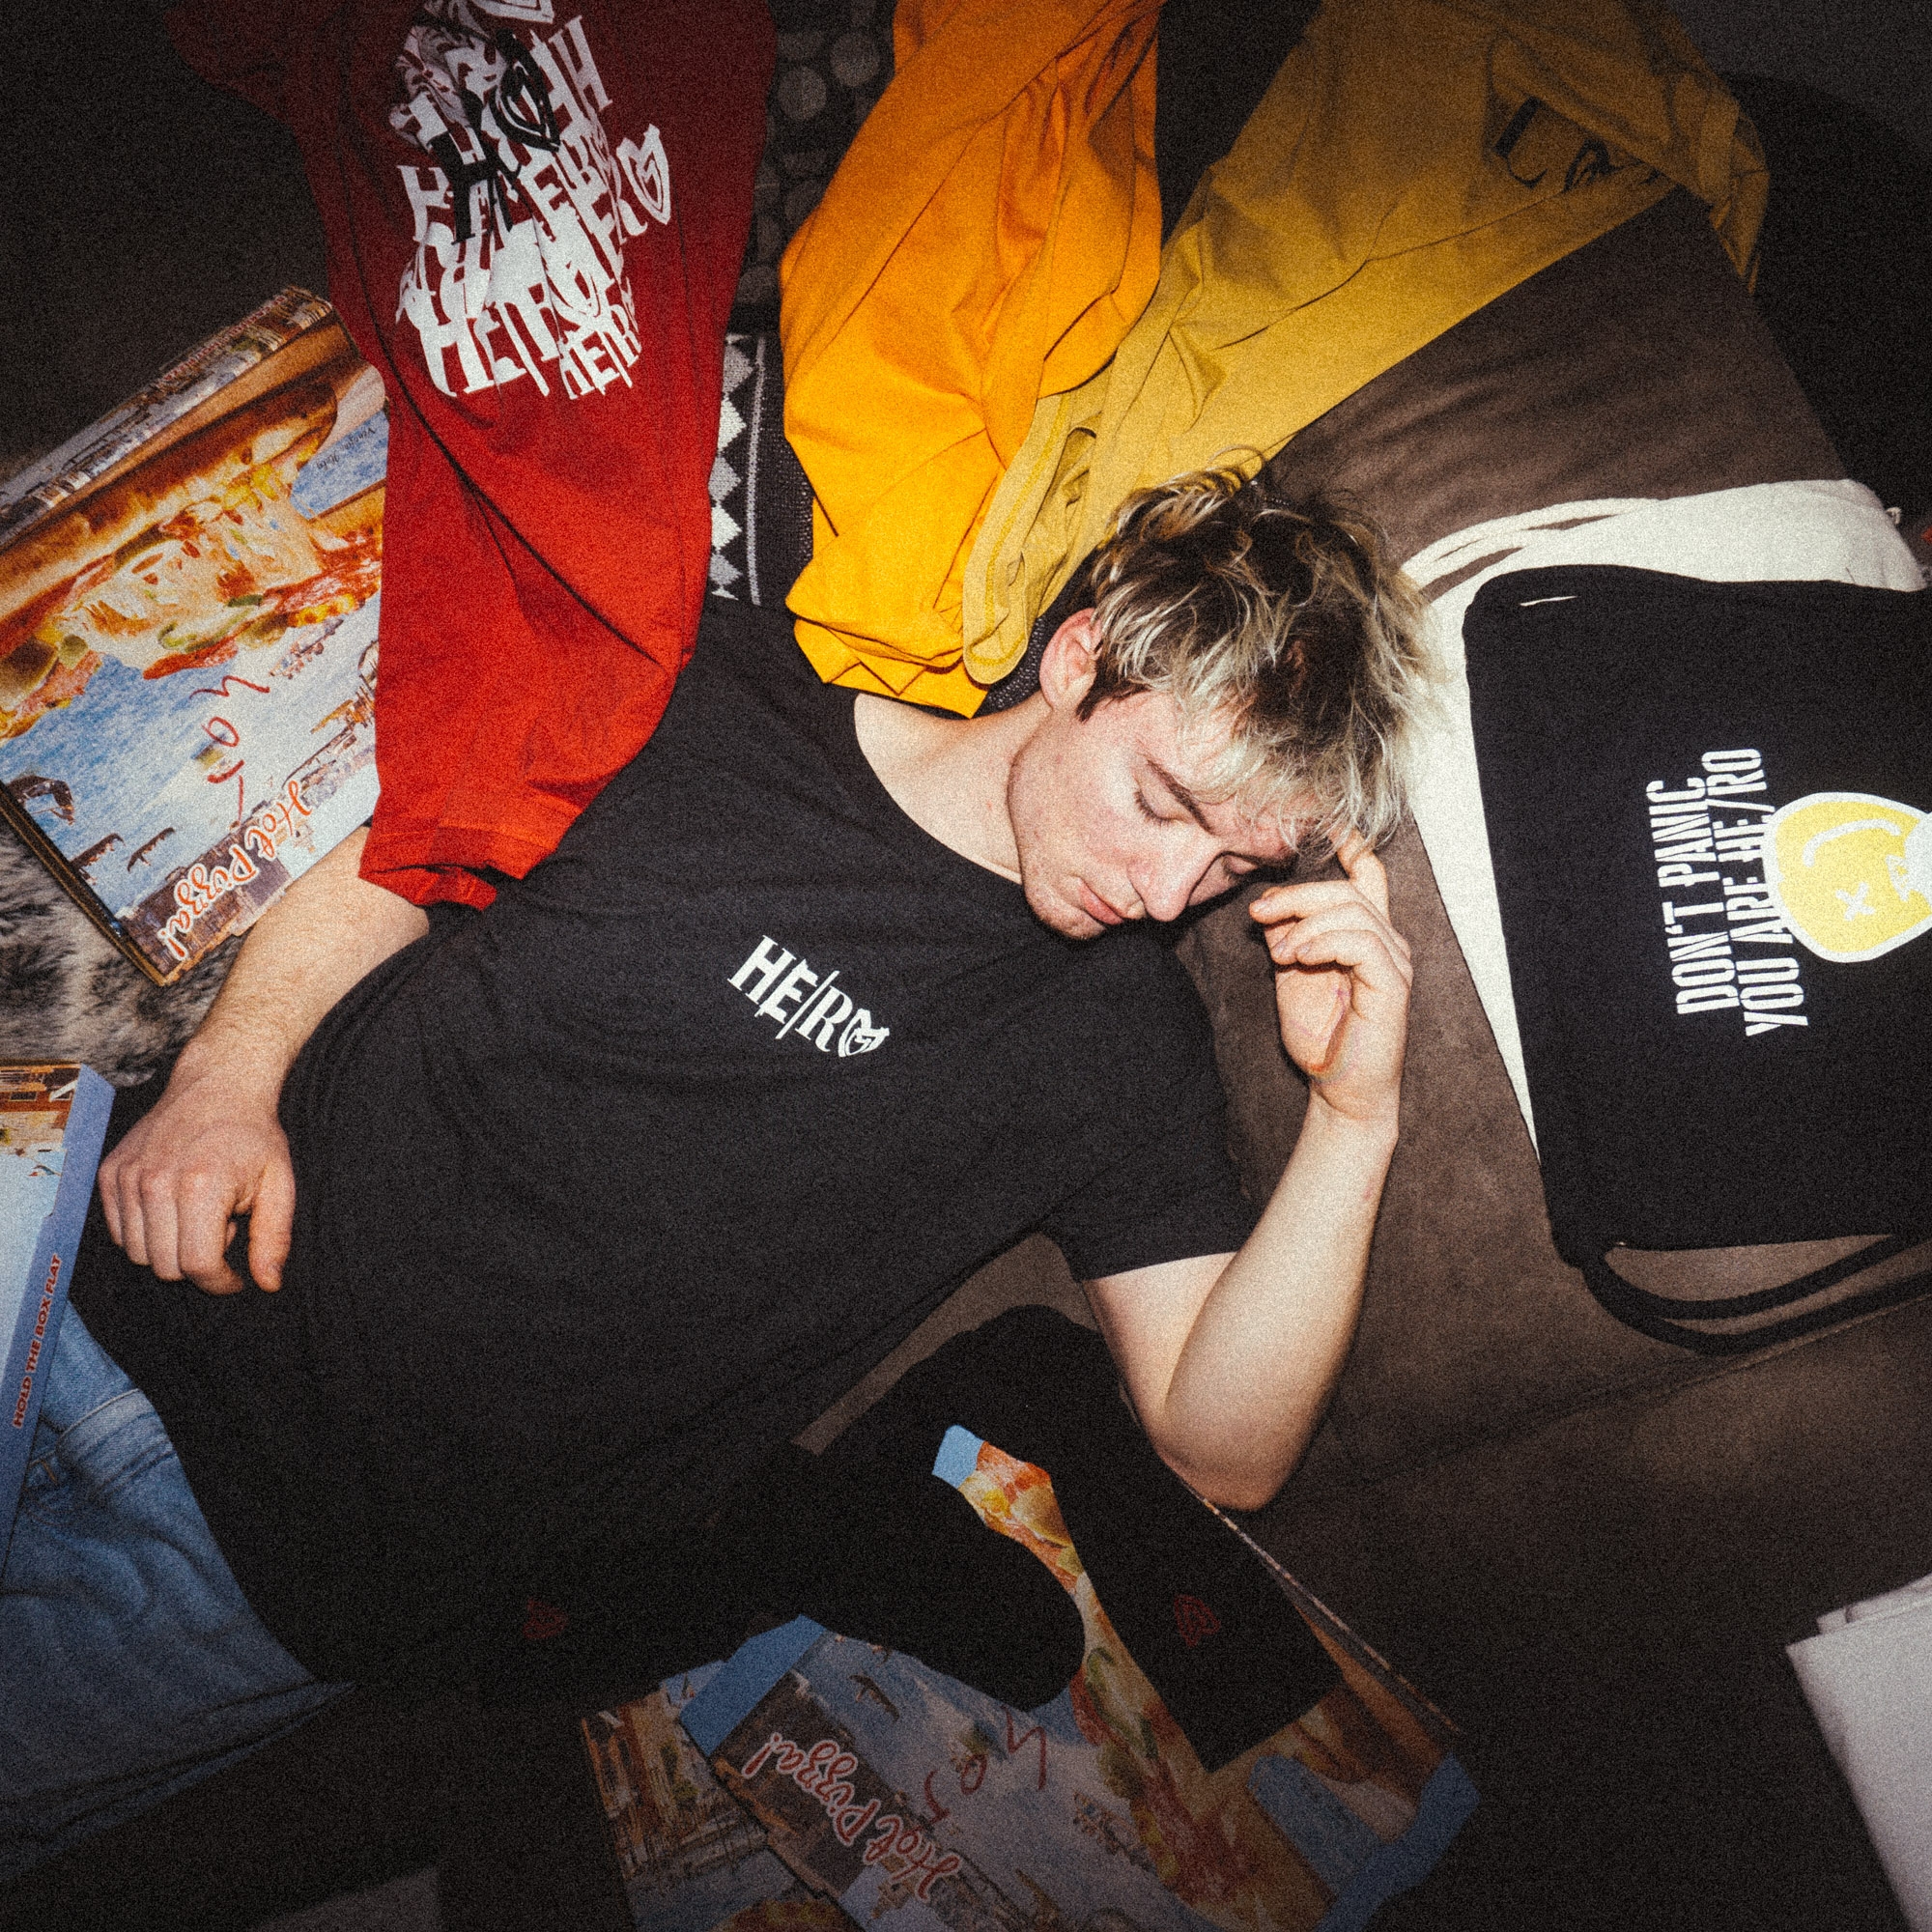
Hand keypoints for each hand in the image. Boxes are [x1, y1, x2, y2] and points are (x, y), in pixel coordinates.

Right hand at [97, 1058, 295, 1295]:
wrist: (218, 1084)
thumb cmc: (253, 1136)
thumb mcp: (279, 1184)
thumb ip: (274, 1237)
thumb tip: (268, 1284)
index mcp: (201, 1187)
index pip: (197, 1266)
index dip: (220, 1282)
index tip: (236, 1278)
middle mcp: (155, 1183)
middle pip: (165, 1267)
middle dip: (198, 1263)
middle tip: (222, 1228)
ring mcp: (127, 1177)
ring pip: (138, 1254)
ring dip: (171, 1248)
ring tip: (200, 1213)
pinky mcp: (110, 1174)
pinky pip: (120, 1233)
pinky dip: (147, 1233)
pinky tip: (175, 1205)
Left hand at [1248, 837, 1411, 1129]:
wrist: (1337, 1088)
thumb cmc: (1319, 1035)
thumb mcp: (1292, 976)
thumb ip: (1287, 937)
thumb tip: (1269, 907)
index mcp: (1365, 934)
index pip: (1368, 876)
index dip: (1352, 845)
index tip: (1329, 822)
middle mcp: (1387, 941)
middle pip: (1348, 890)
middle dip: (1297, 895)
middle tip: (1259, 914)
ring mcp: (1394, 961)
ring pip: (1353, 911)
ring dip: (1305, 925)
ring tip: (1279, 953)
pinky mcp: (1393, 984)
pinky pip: (1361, 942)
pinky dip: (1323, 942)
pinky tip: (1298, 957)